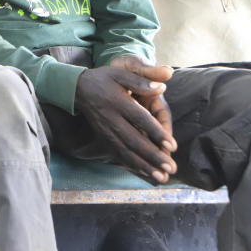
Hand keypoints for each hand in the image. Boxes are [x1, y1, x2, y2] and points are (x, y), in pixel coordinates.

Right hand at [75, 56, 176, 182]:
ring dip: (143, 165)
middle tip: (170, 168)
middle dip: (152, 156)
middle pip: (133, 140)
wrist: (78, 88)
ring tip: (160, 177)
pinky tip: (145, 173)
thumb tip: (162, 87)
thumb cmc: (104, 79)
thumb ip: (140, 80)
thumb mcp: (120, 72)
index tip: (172, 146)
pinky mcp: (103, 137)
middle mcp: (111, 119)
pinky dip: (131, 164)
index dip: (156, 133)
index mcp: (118, 101)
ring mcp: (106, 130)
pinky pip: (117, 153)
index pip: (139, 119)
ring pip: (125, 151)